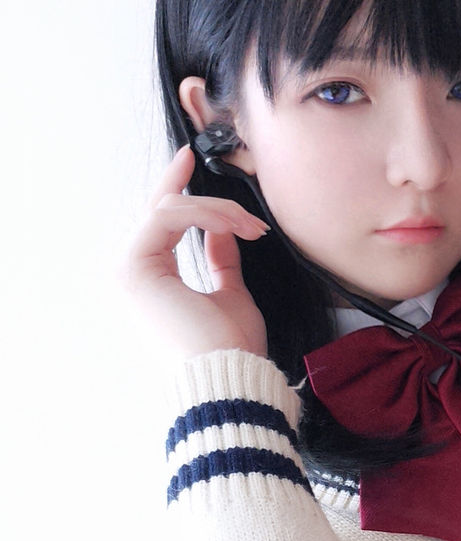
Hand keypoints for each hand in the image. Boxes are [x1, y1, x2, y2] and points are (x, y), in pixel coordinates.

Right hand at [121, 146, 271, 361]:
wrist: (228, 380)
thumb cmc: (231, 351)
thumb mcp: (232, 297)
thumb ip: (222, 262)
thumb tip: (224, 231)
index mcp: (152, 281)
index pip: (161, 224)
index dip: (175, 188)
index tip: (192, 161)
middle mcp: (131, 272)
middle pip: (160, 211)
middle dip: (198, 192)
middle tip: (217, 166)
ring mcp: (127, 269)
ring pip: (168, 209)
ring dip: (216, 208)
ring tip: (253, 226)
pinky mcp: (133, 267)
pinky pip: (167, 216)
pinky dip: (205, 213)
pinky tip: (235, 225)